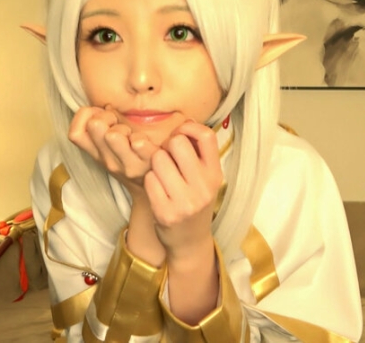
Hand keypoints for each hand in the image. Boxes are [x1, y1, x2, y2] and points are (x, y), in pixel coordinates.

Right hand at [68, 105, 157, 193]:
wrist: (159, 183)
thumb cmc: (137, 154)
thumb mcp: (114, 143)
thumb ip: (105, 125)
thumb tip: (106, 107)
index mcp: (98, 153)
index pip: (75, 133)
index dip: (85, 116)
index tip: (101, 116)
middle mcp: (108, 161)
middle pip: (95, 125)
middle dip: (108, 115)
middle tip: (120, 123)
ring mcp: (126, 165)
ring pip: (112, 134)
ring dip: (124, 128)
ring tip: (132, 134)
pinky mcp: (147, 164)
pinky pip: (138, 143)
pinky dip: (141, 138)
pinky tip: (146, 140)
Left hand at [144, 121, 222, 260]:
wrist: (190, 242)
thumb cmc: (195, 202)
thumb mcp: (206, 179)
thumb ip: (199, 154)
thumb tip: (184, 122)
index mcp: (215, 175)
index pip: (206, 136)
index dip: (188, 128)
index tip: (180, 135)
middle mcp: (203, 187)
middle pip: (177, 143)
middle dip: (167, 146)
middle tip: (167, 158)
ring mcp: (185, 201)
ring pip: (158, 159)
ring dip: (155, 163)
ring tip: (161, 175)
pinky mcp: (165, 213)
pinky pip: (149, 179)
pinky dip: (149, 181)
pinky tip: (156, 190)